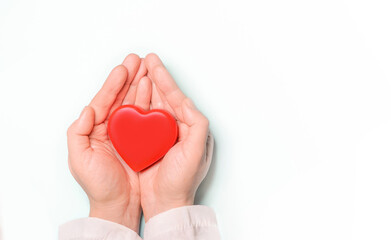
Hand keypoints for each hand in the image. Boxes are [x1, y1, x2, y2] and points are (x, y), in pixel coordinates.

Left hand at [66, 54, 147, 231]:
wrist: (118, 204)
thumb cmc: (99, 185)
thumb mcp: (79, 159)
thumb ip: (78, 132)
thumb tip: (88, 109)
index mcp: (94, 129)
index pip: (105, 100)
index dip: (114, 82)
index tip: (124, 67)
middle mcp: (111, 127)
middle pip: (121, 96)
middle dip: (130, 76)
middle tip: (139, 59)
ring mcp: (128, 133)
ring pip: (135, 102)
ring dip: (141, 84)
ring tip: (149, 68)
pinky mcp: (143, 140)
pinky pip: (146, 116)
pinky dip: (150, 101)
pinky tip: (155, 91)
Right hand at [138, 53, 213, 221]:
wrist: (166, 203)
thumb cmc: (182, 180)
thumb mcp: (196, 151)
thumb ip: (196, 124)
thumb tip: (186, 102)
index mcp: (189, 127)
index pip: (175, 97)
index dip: (164, 79)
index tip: (153, 63)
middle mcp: (176, 128)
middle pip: (162, 97)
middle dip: (153, 77)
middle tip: (143, 59)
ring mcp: (160, 135)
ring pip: (151, 104)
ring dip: (143, 86)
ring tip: (136, 69)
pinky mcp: (146, 143)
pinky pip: (139, 119)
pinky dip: (134, 104)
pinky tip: (129, 95)